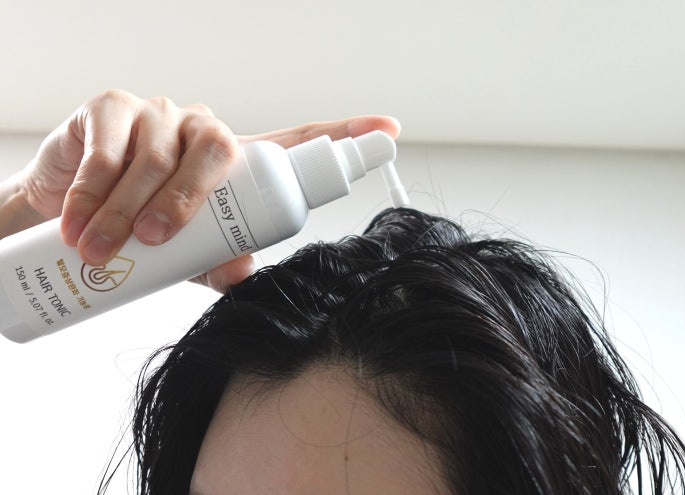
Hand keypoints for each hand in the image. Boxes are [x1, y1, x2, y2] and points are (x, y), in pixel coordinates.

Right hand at [17, 89, 400, 291]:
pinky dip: (92, 187)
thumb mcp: (187, 253)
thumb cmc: (141, 228)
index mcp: (236, 165)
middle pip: (222, 150)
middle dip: (190, 200)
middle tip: (160, 241)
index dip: (343, 136)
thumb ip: (216, 260)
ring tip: (102, 246)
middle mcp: (204, 131)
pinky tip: (75, 215)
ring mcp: (160, 115)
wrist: (65, 208)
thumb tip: (242, 275)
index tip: (388, 131)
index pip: (296, 144)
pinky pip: (110, 145)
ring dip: (130, 206)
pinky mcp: (111, 108)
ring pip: (159, 152)